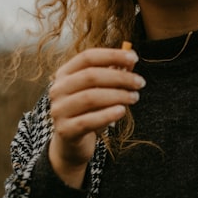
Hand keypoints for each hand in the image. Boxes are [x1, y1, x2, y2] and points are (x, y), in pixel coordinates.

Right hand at [47, 46, 141, 186]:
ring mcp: (59, 110)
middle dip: (120, 77)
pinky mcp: (65, 130)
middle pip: (90, 76)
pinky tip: (122, 111)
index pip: (87, 57)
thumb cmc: (89, 111)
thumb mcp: (100, 90)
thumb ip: (113, 74)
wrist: (72, 142)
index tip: (134, 58)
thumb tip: (130, 61)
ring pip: (90, 97)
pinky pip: (88, 121)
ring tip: (134, 97)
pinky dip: (107, 114)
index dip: (112, 55)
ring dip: (117, 95)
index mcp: (65, 74)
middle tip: (140, 82)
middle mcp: (58, 89)